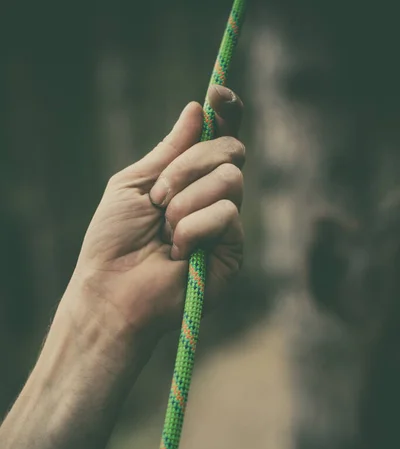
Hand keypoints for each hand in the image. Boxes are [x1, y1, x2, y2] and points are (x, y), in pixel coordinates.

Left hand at [73, 85, 244, 343]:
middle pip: (231, 152)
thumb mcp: (134, 184)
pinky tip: (178, 251)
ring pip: (232, 180)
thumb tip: (197, 110)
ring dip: (186, 200)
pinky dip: (194, 228)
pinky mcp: (234, 252)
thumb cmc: (114, 240)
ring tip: (165, 230)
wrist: (113, 290)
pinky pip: (227, 214)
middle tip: (159, 195)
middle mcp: (211, 199)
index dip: (226, 114)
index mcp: (189, 181)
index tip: (218, 95)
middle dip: (189, 166)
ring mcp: (225, 226)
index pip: (220, 140)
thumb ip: (168, 151)